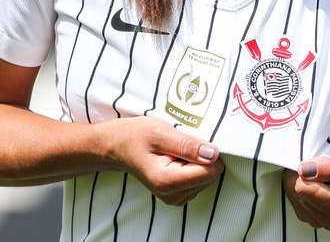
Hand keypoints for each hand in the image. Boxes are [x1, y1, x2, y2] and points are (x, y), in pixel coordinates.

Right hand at [105, 116, 223, 205]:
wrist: (116, 147)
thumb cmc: (134, 136)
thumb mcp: (160, 132)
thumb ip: (187, 145)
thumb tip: (213, 154)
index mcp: (167, 181)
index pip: (210, 171)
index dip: (207, 151)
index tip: (191, 140)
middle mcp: (172, 195)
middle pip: (210, 175)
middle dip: (201, 156)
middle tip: (178, 145)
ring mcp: (176, 198)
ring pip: (207, 177)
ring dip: (196, 161)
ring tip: (174, 151)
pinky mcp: (178, 194)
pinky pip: (199, 179)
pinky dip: (192, 166)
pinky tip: (175, 158)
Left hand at [283, 148, 329, 230]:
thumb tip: (306, 169)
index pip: (301, 187)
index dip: (309, 169)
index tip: (323, 165)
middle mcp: (329, 219)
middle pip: (295, 191)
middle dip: (306, 175)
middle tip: (327, 170)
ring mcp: (321, 221)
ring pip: (293, 194)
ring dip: (305, 181)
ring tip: (326, 178)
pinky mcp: (314, 217)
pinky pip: (296, 199)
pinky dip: (305, 188)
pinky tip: (321, 184)